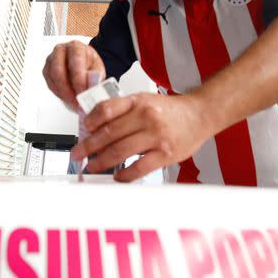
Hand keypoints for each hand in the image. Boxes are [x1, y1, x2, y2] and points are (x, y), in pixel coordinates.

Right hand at [42, 40, 105, 108]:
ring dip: (64, 94)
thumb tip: (91, 89)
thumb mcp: (97, 70)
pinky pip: (50, 84)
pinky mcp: (46, 70)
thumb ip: (95, 78)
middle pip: (58, 71)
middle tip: (77, 102)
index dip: (78, 80)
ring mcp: (51, 60)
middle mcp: (60, 50)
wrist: (83, 64)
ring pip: (53, 79)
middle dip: (68, 90)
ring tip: (74, 103)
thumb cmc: (89, 65)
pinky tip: (68, 99)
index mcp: (76, 47)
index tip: (83, 94)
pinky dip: (59, 94)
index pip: (75, 61)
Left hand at [71, 93, 209, 181]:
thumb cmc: (171, 110)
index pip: (106, 109)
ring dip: (101, 162)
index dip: (89, 122)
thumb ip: (123, 111)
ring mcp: (156, 136)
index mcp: (138, 101)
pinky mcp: (165, 153)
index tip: (82, 131)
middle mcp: (146, 117)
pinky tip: (117, 177)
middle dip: (88, 146)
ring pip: (120, 151)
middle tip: (77, 154)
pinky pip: (139, 167)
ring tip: (92, 167)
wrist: (200, 114)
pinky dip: (125, 175)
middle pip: (108, 133)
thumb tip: (96, 127)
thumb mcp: (144, 100)